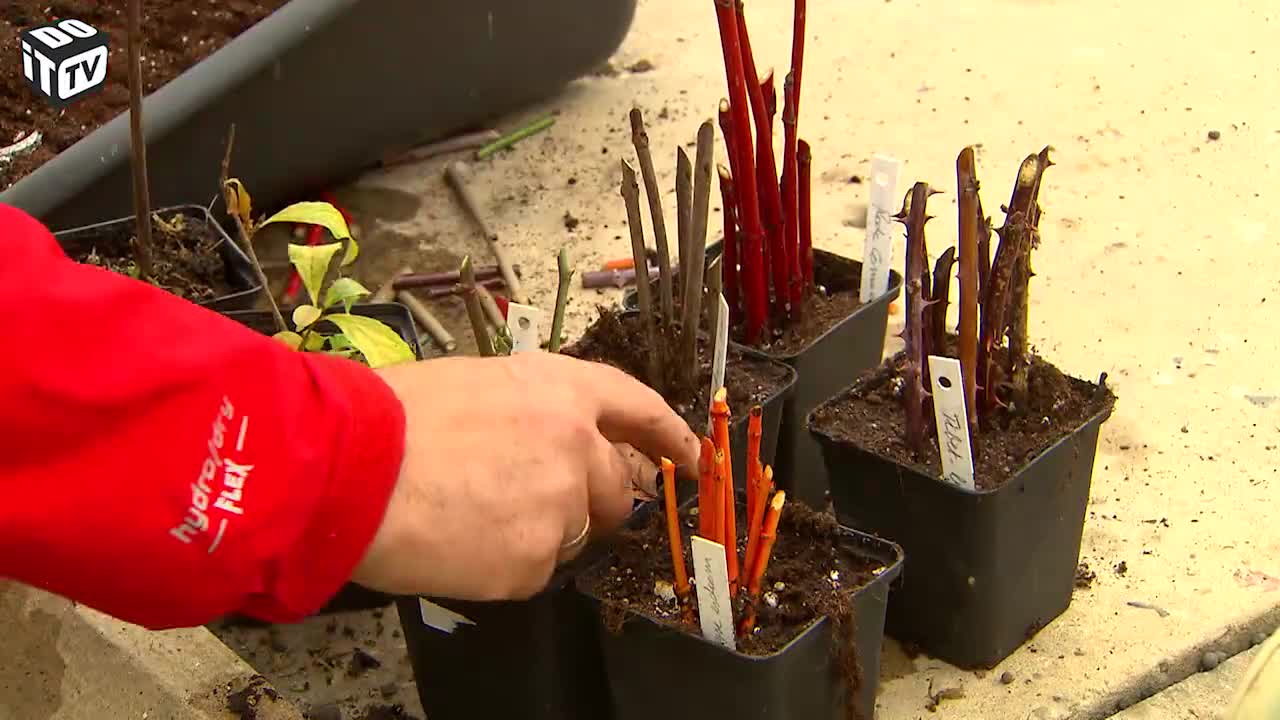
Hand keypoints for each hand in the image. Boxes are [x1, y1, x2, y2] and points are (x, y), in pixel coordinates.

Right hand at [351, 352, 699, 600]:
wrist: (350, 468)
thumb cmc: (393, 416)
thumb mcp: (474, 383)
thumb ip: (530, 410)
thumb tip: (539, 440)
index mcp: (561, 390)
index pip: (639, 409)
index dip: (670, 435)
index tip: (691, 456)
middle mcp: (576, 446)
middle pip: (615, 488)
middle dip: (593, 501)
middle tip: (544, 505)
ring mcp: (560, 508)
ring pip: (575, 533)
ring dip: (542, 532)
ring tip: (476, 517)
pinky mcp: (535, 562)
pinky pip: (535, 570)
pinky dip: (505, 564)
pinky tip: (460, 543)